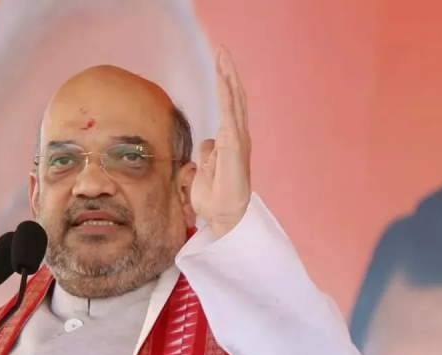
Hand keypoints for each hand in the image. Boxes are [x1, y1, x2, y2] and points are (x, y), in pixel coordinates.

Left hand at [190, 46, 251, 238]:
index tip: (220, 64)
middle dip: (228, 72)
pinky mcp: (233, 145)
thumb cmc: (215, 198)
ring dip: (228, 76)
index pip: (228, 107)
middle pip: (234, 98)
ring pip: (234, 101)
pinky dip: (226, 94)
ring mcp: (237, 140)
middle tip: (222, 49)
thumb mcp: (204, 170)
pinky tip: (223, 77)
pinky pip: (229, 114)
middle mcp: (237, 137)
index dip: (225, 85)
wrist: (224, 217)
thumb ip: (207, 154)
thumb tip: (207, 142)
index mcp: (230, 141)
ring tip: (223, 54)